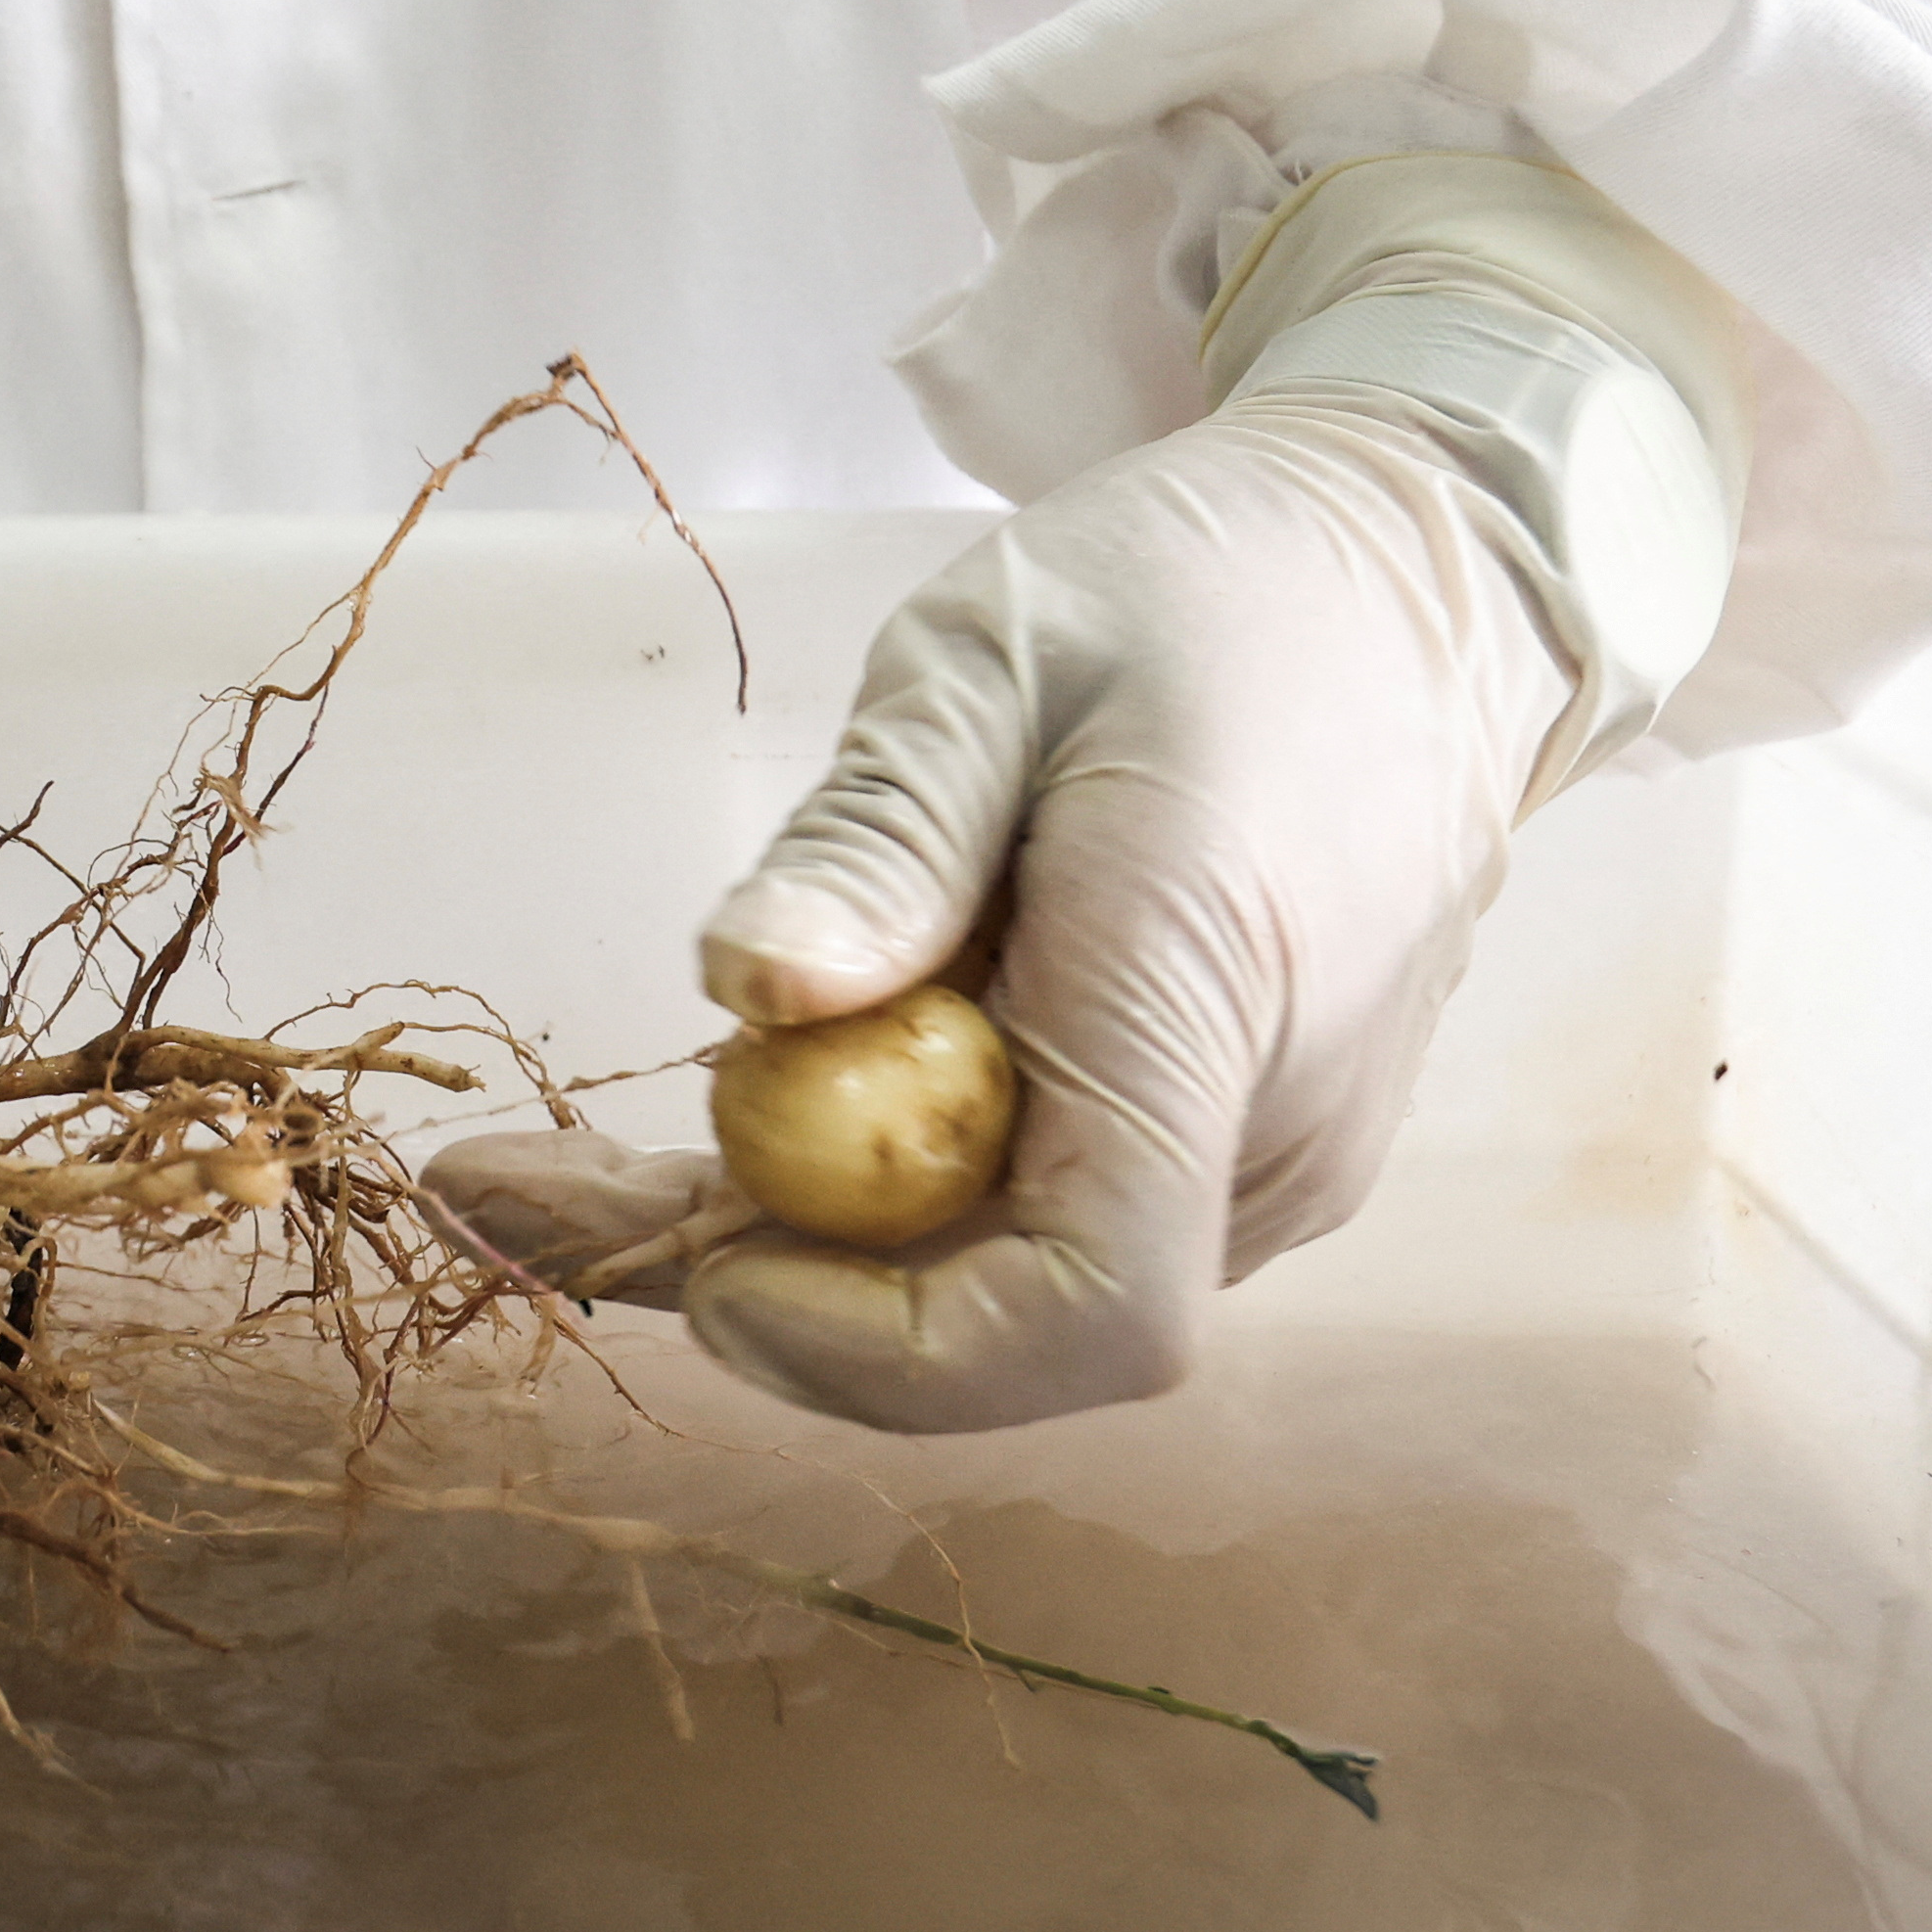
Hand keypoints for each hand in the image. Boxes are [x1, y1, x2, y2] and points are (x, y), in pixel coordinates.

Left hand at [442, 155, 1744, 1430]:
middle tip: (514, 1188)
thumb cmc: (1200, 591)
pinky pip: (1037, 1214)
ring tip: (578, 1154)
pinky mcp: (1230, 1143)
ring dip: (792, 1234)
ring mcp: (1266, 1156)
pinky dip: (877, 1183)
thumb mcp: (993, 654)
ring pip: (1000, 1276)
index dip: (878, 1349)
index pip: (1087, 1310)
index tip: (703, 1263)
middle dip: (752, 1279)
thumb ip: (880, 832)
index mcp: (1210, 1000)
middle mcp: (1270, 1132)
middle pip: (1000, 1316)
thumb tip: (744, 989)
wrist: (1417, 582)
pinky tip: (760, 1098)